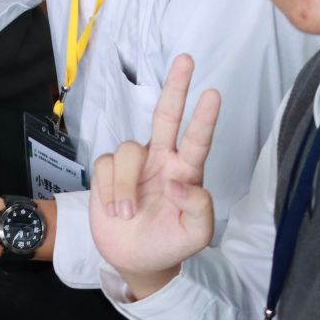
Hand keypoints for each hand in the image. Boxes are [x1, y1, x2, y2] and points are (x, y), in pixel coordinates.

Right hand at [89, 54, 222, 297]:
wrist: (135, 260)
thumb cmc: (169, 243)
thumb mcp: (195, 235)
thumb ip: (200, 209)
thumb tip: (182, 181)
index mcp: (186, 172)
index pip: (197, 140)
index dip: (204, 118)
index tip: (213, 94)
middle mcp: (161, 160)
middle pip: (166, 116)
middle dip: (176, 87)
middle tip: (187, 60)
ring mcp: (134, 164)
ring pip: (127, 151)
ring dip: (125, 186)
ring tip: (126, 215)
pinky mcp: (108, 171)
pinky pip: (105, 166)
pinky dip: (109, 191)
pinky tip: (114, 210)